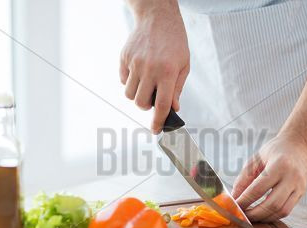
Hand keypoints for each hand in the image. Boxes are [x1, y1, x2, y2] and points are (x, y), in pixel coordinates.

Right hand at [121, 0, 189, 133]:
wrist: (158, 18)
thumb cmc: (174, 42)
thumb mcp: (183, 65)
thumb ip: (177, 89)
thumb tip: (173, 109)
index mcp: (167, 72)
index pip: (161, 105)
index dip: (158, 121)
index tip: (156, 130)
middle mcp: (149, 69)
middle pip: (141, 103)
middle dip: (147, 106)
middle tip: (153, 96)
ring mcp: (134, 63)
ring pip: (129, 94)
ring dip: (137, 95)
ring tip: (146, 83)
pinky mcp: (124, 58)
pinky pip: (123, 80)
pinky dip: (130, 82)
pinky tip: (139, 71)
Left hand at [231, 133, 306, 221]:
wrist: (300, 145)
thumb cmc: (275, 150)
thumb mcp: (256, 159)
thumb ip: (244, 179)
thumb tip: (234, 198)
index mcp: (279, 165)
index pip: (258, 189)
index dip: (244, 201)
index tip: (233, 208)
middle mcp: (292, 177)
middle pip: (272, 204)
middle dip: (254, 214)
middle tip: (241, 216)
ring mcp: (299, 187)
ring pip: (282, 211)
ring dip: (264, 218)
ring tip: (250, 217)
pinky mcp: (301, 193)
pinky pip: (287, 210)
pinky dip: (273, 215)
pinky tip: (262, 213)